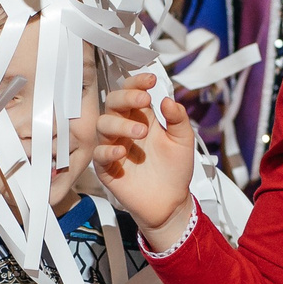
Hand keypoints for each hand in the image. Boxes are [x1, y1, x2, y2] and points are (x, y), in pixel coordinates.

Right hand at [90, 72, 195, 244]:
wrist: (171, 202)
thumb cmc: (176, 171)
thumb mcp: (183, 141)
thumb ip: (178, 119)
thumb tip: (167, 99)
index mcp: (143, 118)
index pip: (132, 93)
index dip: (137, 83)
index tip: (150, 80)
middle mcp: (125, 129)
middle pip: (113, 103)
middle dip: (126, 98)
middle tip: (143, 101)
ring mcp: (114, 146)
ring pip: (103, 125)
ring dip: (120, 123)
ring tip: (141, 132)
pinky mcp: (107, 168)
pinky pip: (99, 154)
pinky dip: (108, 149)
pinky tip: (122, 150)